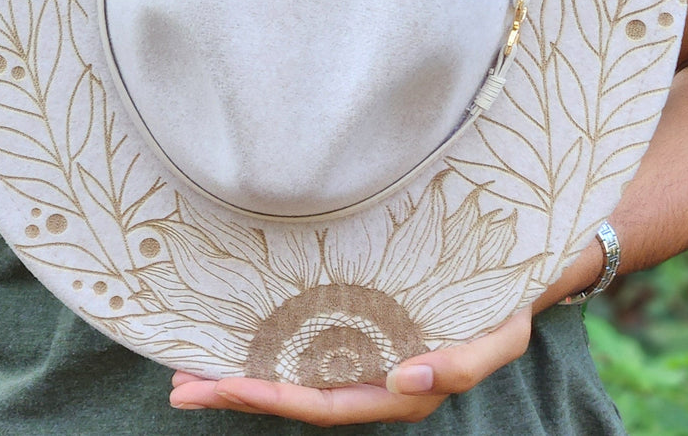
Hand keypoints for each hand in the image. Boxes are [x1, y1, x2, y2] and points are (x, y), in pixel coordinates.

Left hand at [168, 307, 531, 424]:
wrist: (507, 283)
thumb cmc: (502, 309)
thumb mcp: (498, 338)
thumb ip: (460, 364)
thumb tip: (404, 374)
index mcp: (401, 387)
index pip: (327, 403)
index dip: (274, 399)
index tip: (226, 387)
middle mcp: (374, 380)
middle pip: (297, 398)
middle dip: (239, 394)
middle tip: (180, 385)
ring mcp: (363, 360)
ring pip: (296, 378)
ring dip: (243, 377)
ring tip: (190, 373)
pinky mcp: (359, 334)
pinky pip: (308, 351)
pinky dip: (270, 352)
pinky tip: (240, 345)